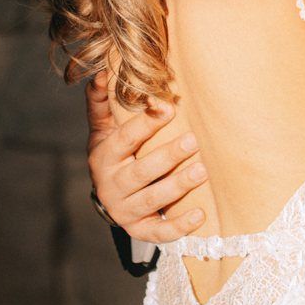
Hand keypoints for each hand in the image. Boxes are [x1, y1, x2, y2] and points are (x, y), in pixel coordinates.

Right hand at [85, 73, 206, 241]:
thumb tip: (103, 73)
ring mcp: (123, 210)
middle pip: (141, 171)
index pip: (124, 139)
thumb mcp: (103, 128)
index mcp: (104, 156)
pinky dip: (178, 226)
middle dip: (168, 156)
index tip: (169, 106)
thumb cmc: (114, 152)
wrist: (109, 194)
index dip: (145, 123)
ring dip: (177, 186)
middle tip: (194, 140)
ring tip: (202, 171)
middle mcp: (111, 185)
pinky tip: (201, 215)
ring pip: (151, 199)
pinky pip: (158, 231)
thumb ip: (102, 102)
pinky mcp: (137, 229)